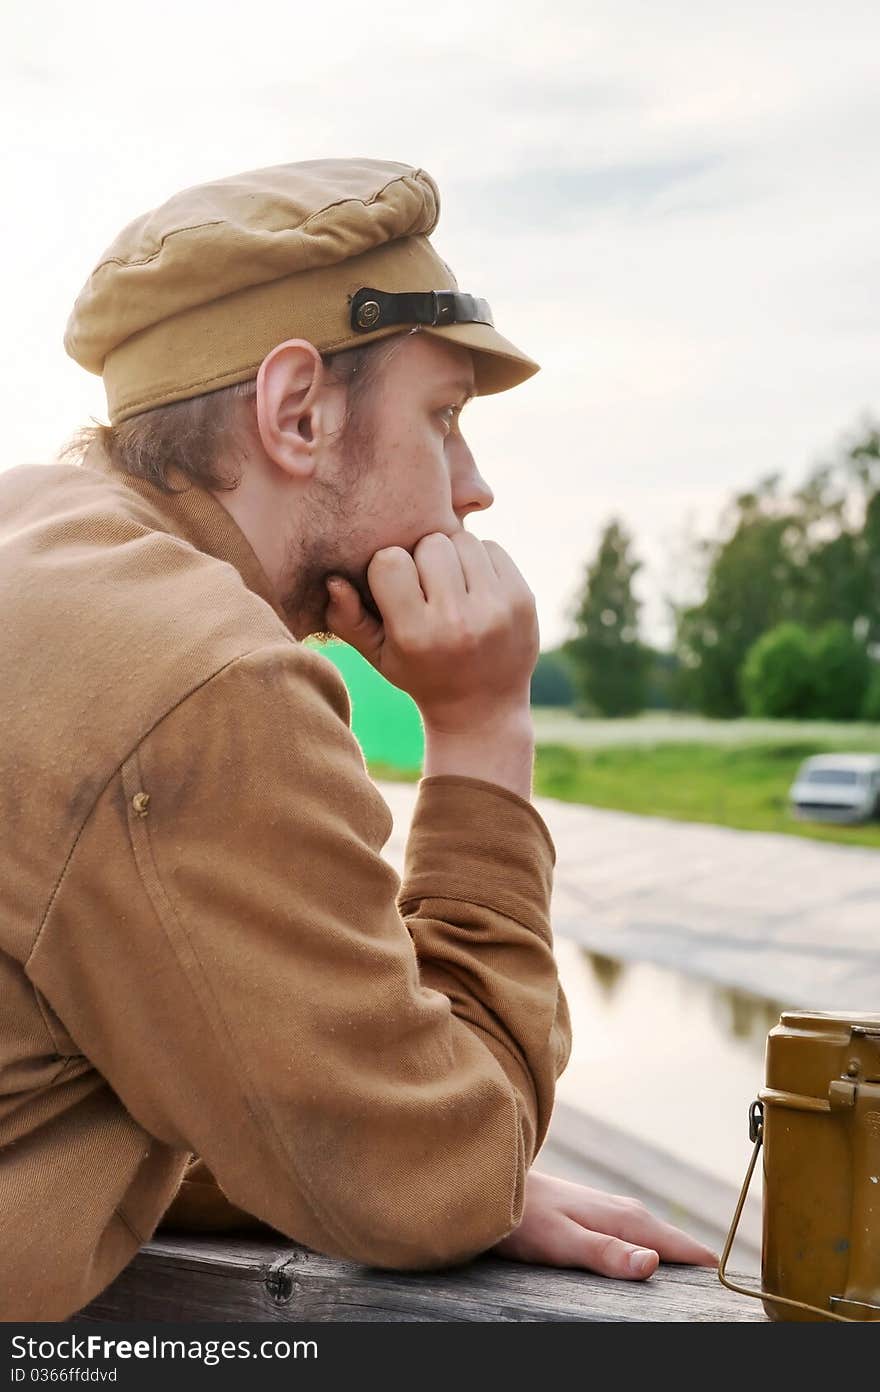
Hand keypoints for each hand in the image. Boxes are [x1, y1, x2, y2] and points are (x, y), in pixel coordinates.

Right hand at [324, 531, 538, 732]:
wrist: (483, 708)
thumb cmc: (421, 674)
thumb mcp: (378, 656)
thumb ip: (347, 619)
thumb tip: (334, 579)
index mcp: (416, 635)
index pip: (389, 562)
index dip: (388, 570)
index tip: (396, 590)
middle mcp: (457, 621)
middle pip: (430, 544)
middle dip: (423, 559)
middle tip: (427, 587)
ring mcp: (496, 609)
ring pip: (463, 539)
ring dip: (453, 556)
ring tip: (451, 586)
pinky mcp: (523, 599)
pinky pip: (493, 547)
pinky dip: (481, 560)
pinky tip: (475, 589)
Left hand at [489, 1169, 718, 1279]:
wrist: (495, 1184)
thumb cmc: (525, 1218)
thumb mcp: (563, 1242)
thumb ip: (607, 1252)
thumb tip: (655, 1263)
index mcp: (626, 1219)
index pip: (682, 1246)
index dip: (709, 1268)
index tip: (736, 1294)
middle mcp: (627, 1210)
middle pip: (677, 1242)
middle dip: (701, 1266)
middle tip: (727, 1300)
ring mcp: (613, 1210)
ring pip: (660, 1237)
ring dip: (680, 1258)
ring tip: (701, 1286)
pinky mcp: (601, 1214)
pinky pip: (642, 1235)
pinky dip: (658, 1250)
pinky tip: (657, 1266)